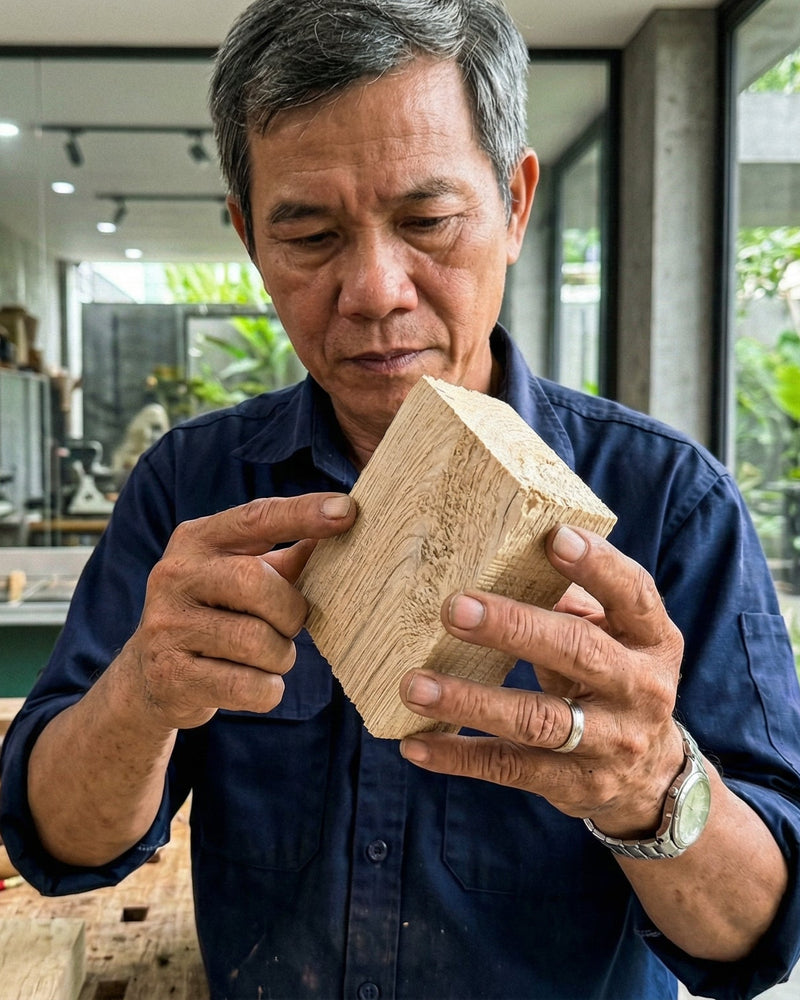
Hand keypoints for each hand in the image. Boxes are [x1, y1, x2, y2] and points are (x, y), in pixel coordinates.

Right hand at [123, 493, 355, 731]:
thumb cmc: (215, 615)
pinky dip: (267, 690)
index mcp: (197, 540)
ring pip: (257, 642)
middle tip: (291, 625)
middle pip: (256, 583)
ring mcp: (167, 627)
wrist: (150, 678)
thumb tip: (341, 522)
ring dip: (280, 656)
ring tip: (268, 657)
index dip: (303, 513)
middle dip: (290, 611)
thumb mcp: (239, 575)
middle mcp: (174, 576)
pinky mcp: (172, 677)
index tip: (347, 510)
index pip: (255, 517)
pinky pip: (249, 686)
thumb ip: (286, 557)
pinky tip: (256, 684)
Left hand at [398, 525, 686, 837]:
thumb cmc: (615, 681)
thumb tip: (506, 563)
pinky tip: (416, 744)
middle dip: (514, 629)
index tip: (554, 537)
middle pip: (578, 653)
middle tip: (454, 609)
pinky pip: (510, 768)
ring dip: (470, 701)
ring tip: (415, 684)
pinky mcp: (573, 783)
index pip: (634, 595)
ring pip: (537, 720)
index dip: (598, 566)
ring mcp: (608, 742)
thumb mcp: (615, 639)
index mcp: (652, 641)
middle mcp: (639, 690)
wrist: (650, 777)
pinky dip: (459, 756)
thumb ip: (573, 604)